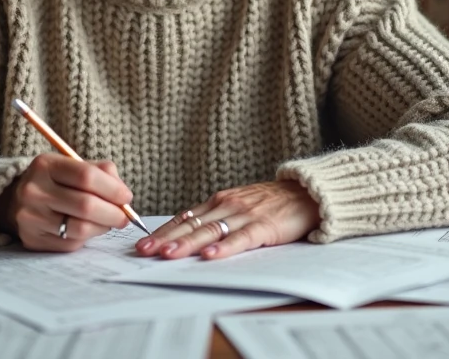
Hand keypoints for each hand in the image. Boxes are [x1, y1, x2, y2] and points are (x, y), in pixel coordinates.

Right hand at [0, 154, 131, 252]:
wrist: (15, 200)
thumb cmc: (54, 181)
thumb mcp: (72, 165)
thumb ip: (102, 173)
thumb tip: (124, 197)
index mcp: (46, 165)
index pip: (86, 176)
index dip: (113, 189)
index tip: (127, 196)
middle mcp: (34, 191)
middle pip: (85, 205)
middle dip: (113, 213)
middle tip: (125, 217)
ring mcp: (31, 218)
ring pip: (80, 228)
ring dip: (103, 227)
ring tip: (108, 222)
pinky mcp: (33, 240)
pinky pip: (71, 243)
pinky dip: (87, 237)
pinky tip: (88, 228)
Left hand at [135, 180, 319, 260]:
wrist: (307, 193)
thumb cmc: (272, 204)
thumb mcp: (239, 206)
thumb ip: (217, 218)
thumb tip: (188, 237)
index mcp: (219, 202)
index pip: (184, 217)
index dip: (163, 231)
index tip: (141, 243)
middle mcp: (227, 205)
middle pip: (191, 224)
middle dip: (165, 239)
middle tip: (143, 251)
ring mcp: (245, 214)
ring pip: (210, 230)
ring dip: (188, 244)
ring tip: (169, 255)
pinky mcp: (264, 225)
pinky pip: (241, 238)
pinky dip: (225, 247)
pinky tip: (211, 256)